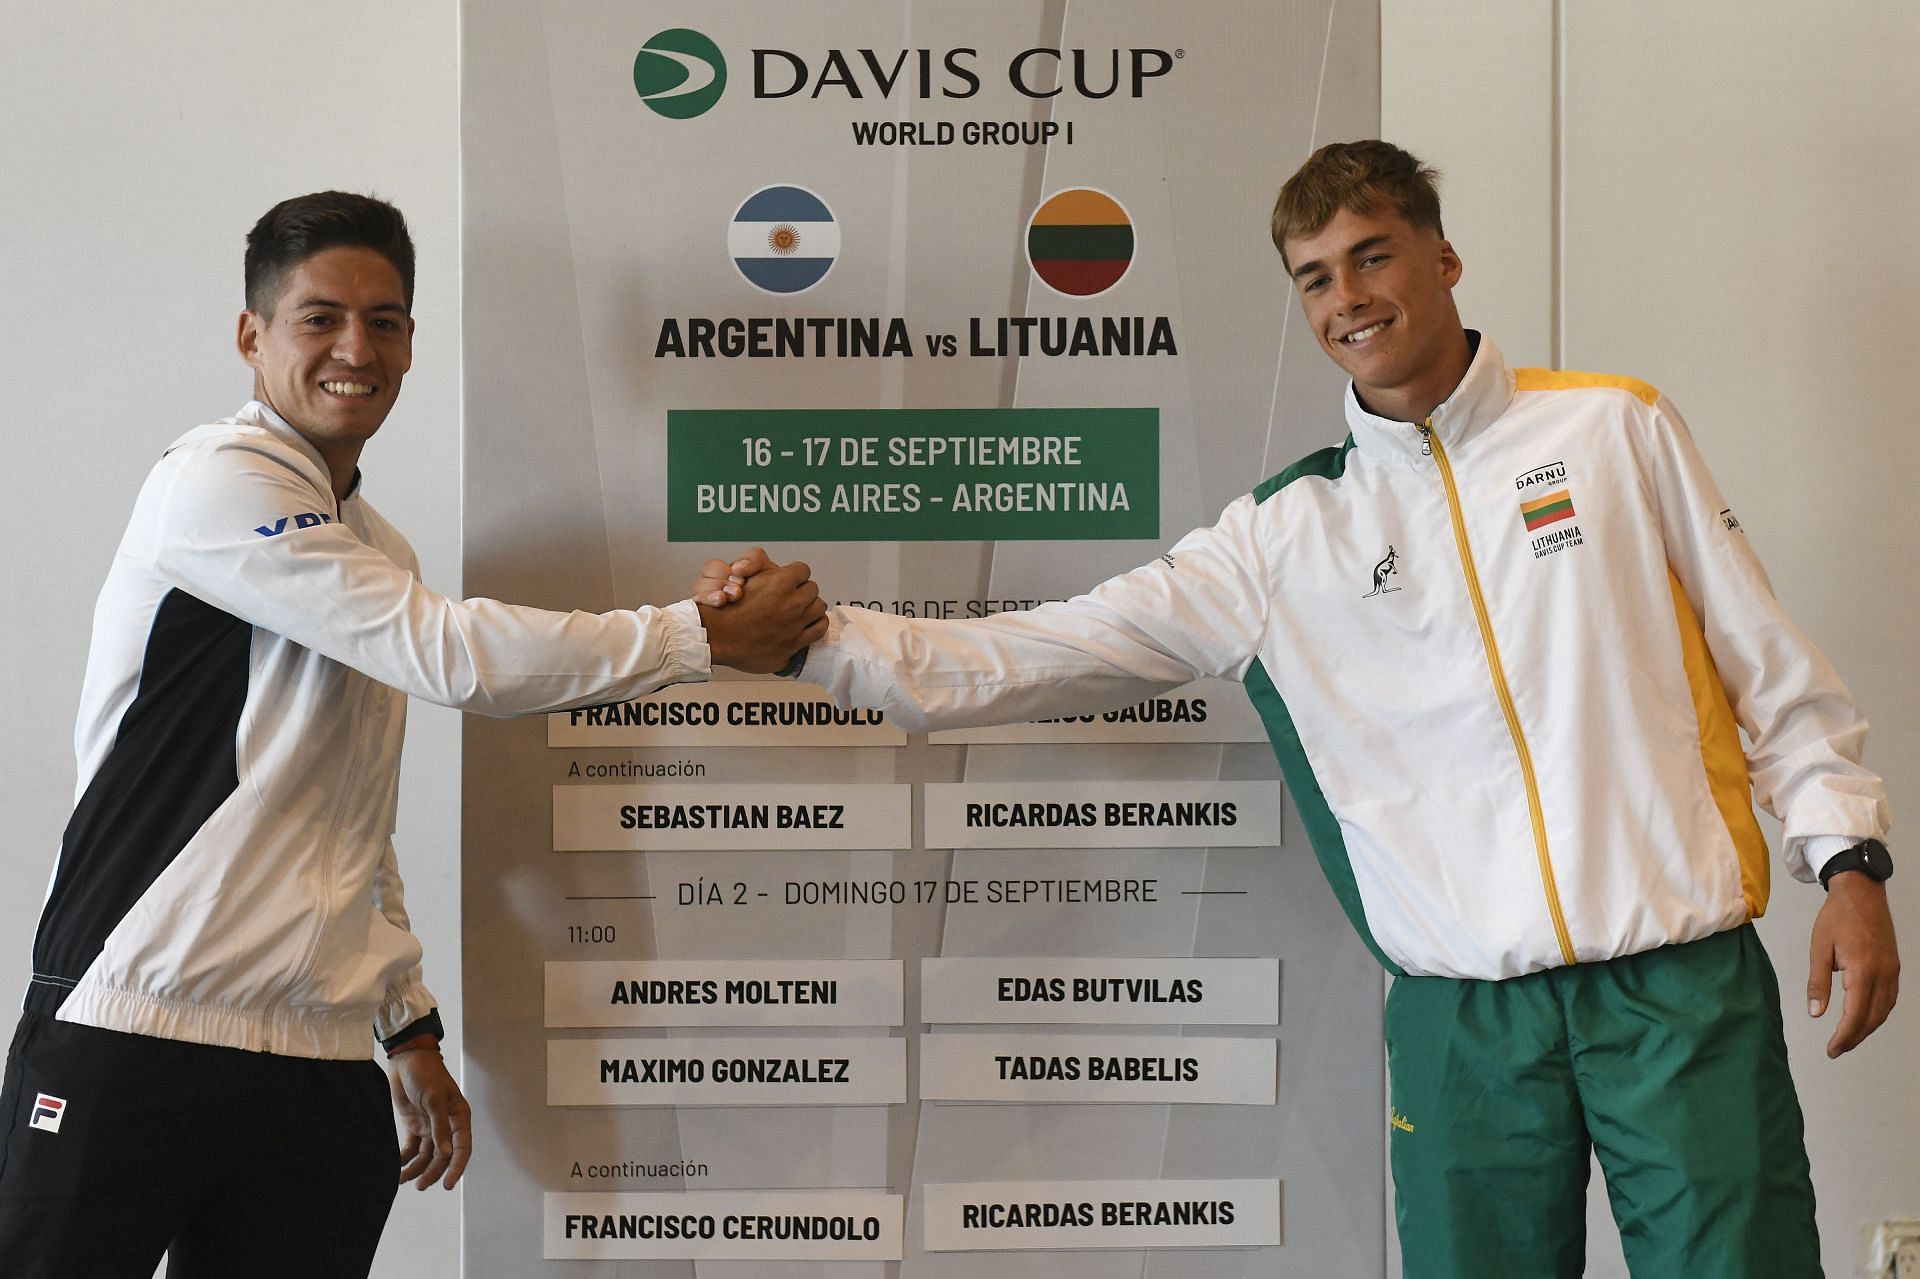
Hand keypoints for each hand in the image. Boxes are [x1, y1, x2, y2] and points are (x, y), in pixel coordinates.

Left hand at [390, 1045, 472, 1188]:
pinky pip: (412, 1149)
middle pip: (443, 1156)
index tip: (447, 1184)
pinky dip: (405, 1160)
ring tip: (403, 1180)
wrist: (405, 1059)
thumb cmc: (425, 1073)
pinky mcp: (415, 1126)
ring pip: (427, 1156)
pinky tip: (397, 1168)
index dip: (456, 1168)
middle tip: (420, 1186)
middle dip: (433, 1172)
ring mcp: (430, 1126)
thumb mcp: (434, 1099)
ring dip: (417, 1169)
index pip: (462, 1148)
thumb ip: (440, 1127)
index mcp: (459, 1117)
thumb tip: (446, 1153)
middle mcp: (447, 1125)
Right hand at [697, 556, 826, 672]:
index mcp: (780, 582)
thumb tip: (775, 569)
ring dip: (810, 606)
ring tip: (800, 610)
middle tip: (792, 596)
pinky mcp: (796, 642)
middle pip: (812, 588)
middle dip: (802, 590)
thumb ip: (759, 565)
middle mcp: (792, 602)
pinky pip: (819, 628)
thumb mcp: (741, 575)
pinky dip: (816, 624)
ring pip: (819, 607)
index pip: (802, 570)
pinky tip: (807, 624)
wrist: (718, 637)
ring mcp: (796, 623)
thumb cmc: (726, 608)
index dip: (795, 574)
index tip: (789, 580)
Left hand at [1807, 872, 1899, 1056]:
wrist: (1861, 892)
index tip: (1832, 1049)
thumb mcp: (1819, 949)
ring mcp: (1892, 970)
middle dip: (1855, 1036)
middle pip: (1872, 1017)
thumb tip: (1816, 1013)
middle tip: (1837, 1049)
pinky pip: (1889, 998)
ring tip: (1848, 1038)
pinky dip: (1878, 1013)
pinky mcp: (1894, 966)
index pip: (1855, 1014)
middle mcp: (1882, 974)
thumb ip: (1818, 983)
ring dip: (1868, 1027)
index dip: (1844, 1036)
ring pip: (1884, 1010)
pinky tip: (1865, 1017)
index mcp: (1862, 970)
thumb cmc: (1836, 917)